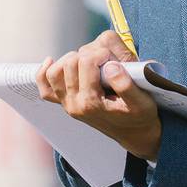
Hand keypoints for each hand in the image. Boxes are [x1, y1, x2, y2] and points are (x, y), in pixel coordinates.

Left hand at [35, 29, 162, 161]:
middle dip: (87, 55)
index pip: (86, 62)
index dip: (100, 53)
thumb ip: (126, 85)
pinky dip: (44, 72)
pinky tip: (52, 61)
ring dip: (70, 60)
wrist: (134, 134)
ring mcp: (67, 104)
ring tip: (88, 61)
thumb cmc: (139, 116)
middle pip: (69, 63)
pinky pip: (45, 88)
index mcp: (92, 102)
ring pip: (54, 72)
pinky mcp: (65, 103)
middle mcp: (75, 104)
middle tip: (103, 60)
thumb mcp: (142, 102)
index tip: (112, 57)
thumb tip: (110, 66)